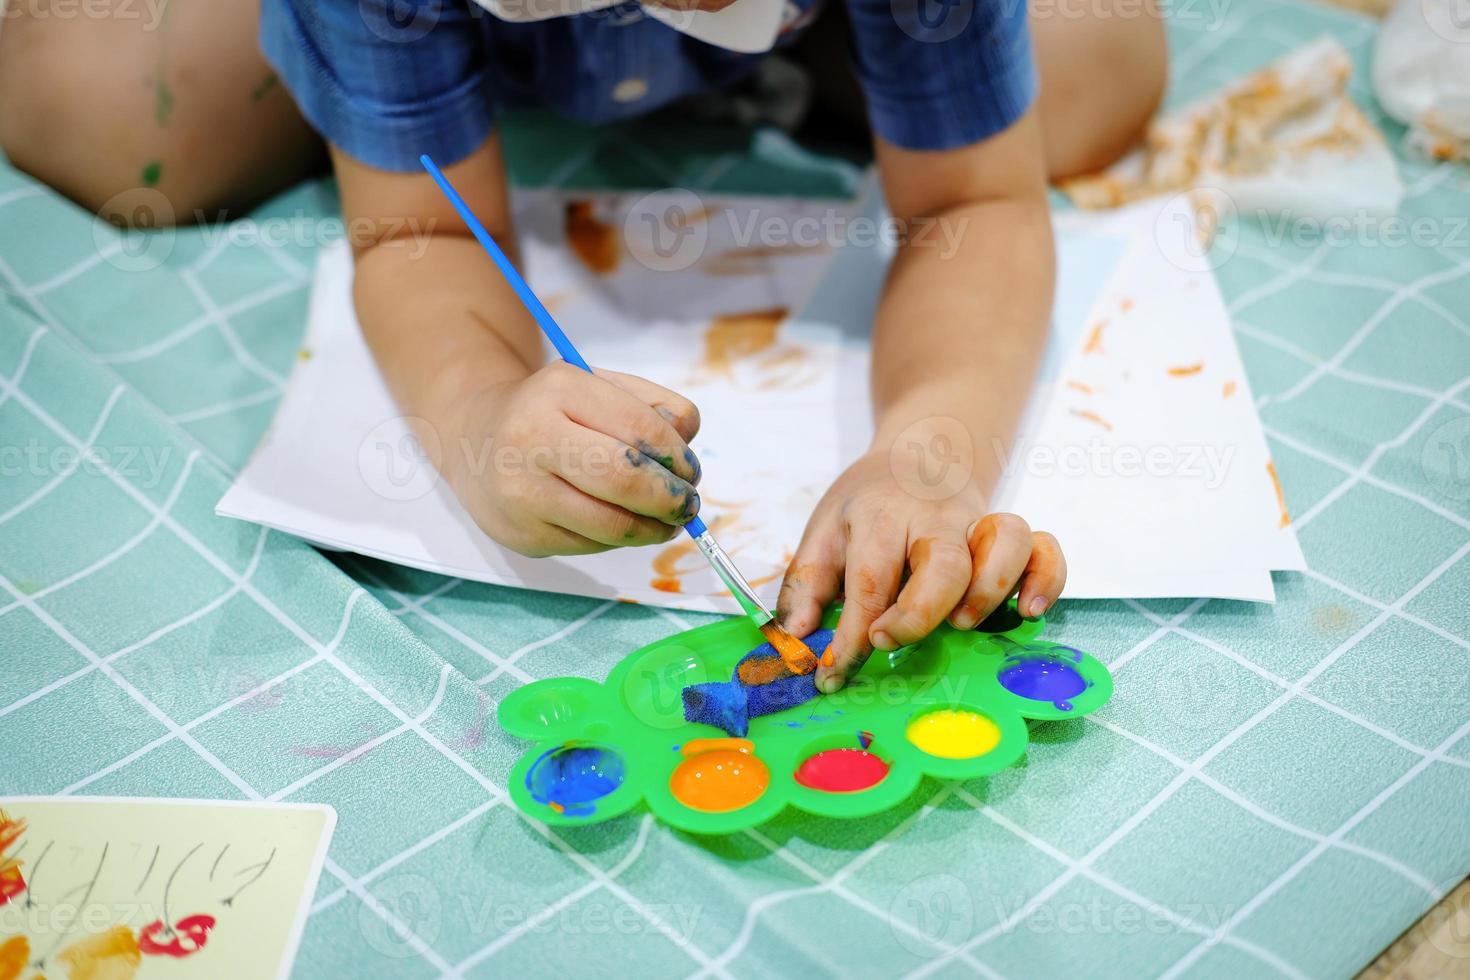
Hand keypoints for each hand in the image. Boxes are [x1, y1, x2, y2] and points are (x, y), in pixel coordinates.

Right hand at [447, 362, 702, 556]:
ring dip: (653, 529)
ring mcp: (522, 491)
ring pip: (611, 525)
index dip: (677, 457)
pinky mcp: (522, 534)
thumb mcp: (599, 388)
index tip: (690, 471)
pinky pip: (590, 545)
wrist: (473, 440)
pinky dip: (617, 539)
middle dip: (670, 499)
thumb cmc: (553, 413)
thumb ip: (653, 407)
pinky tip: (618, 523)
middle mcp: (532, 438)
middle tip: (687, 505)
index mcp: (559, 390)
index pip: (638, 428)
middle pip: (624, 479)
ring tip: (665, 522)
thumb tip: (687, 444)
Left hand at [776, 452, 1065, 692]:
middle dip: (919, 612)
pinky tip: (1027, 612)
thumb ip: (807, 582)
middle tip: (890, 641)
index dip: (852, 636)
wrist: (918, 453)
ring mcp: (979, 523)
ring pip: (1005, 542)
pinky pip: (1045, 548)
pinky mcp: (1010, 534)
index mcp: (880, 518)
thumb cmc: (867, 506)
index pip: (868, 580)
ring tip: (963, 624)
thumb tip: (795, 636)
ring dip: (990, 588)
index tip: (835, 674)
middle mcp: (934, 518)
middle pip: (942, 562)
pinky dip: (1046, 578)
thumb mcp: (823, 531)